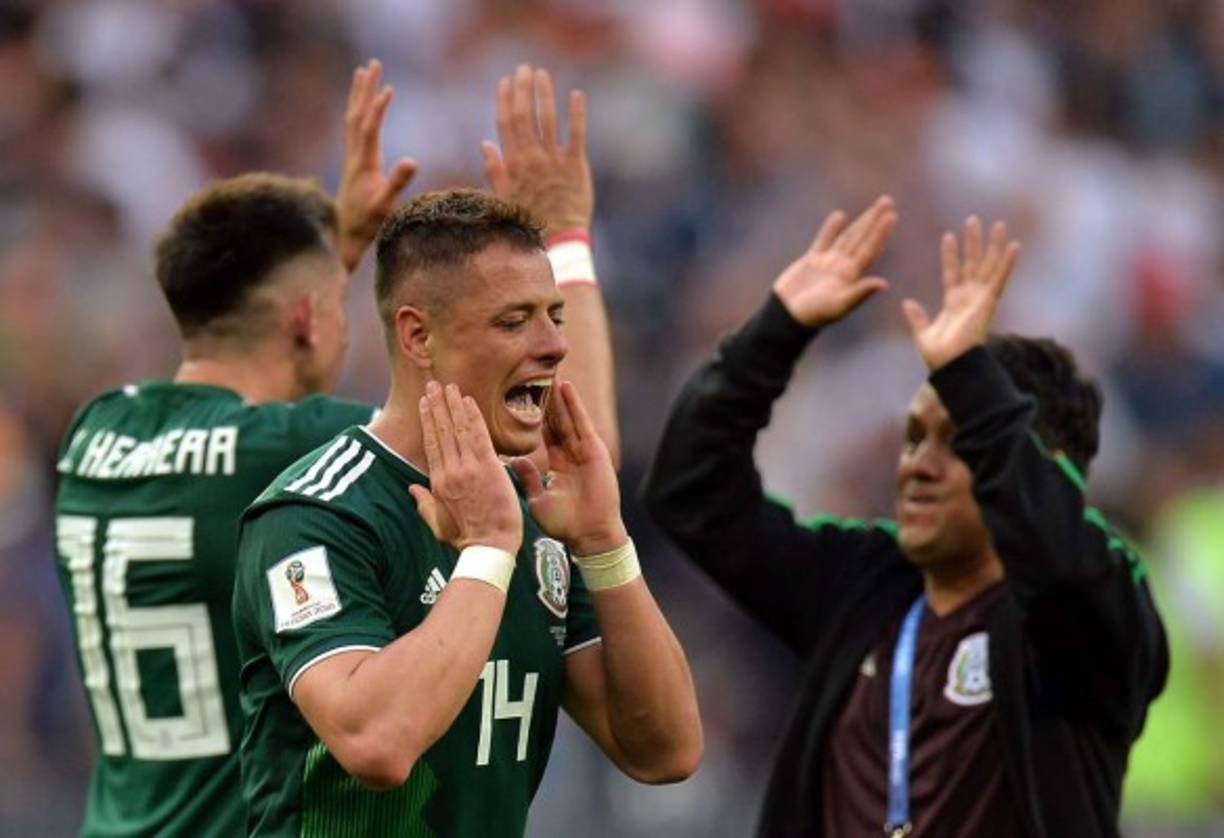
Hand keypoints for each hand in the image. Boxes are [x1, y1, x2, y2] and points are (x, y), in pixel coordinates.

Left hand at [336, 59, 417, 271]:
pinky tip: (362, 106)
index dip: (378, 107)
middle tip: (372, 64)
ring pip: (352, 118)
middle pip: (357, 114)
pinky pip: (353, 128)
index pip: (370, 127)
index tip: (388, 87)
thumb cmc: (368, 224)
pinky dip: (358, 110)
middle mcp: (354, 156)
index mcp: (363, 163)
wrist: (345, 236)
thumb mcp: (386, 205)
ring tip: (363, 73)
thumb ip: (397, 183)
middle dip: (364, 89)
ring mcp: (352, 158)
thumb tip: (412, 159)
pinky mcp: (354, 163)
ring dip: (358, 95)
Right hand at [408, 381, 521, 554]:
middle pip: (441, 431)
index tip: (426, 404)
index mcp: (438, 482)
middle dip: (438, 405)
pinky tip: (468, 401)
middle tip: (434, 384)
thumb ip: (424, 504)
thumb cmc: (466, 538)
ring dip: (453, 405)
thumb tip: (412, 489)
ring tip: (449, 386)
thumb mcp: (438, 523)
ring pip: (457, 429)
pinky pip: (478, 436)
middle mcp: (450, 471)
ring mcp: (468, 468)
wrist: (489, 546)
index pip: (431, 444)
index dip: (428, 421)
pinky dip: (472, 417)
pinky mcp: (488, 467)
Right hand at [482, 64, 591, 237]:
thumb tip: (485, 144)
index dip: (506, 99)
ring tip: (543, 74)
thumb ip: (495, 169)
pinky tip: (576, 95)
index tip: (506, 80)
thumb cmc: (529, 219)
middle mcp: (532, 158)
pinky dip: (577, 113)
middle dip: (524, 89)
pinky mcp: (576, 165)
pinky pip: (576, 134)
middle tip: (525, 68)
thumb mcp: (504, 197)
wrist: (558, 239)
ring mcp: (554, 161)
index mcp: (514, 164)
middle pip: (525, 115)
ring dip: (545, 94)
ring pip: (548, 119)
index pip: (506, 123)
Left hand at [508, 381, 625, 555]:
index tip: (517, 402)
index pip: (543, 436)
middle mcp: (570, 455)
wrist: (589, 534)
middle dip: (547, 402)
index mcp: (556, 466)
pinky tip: (566, 388)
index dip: (533, 419)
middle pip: (556, 422)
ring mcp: (583, 451)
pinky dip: (574, 405)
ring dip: (559, 397)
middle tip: (534, 378)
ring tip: (549, 375)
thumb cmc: (565, 523)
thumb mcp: (539, 499)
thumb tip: (512, 461)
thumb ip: (529, 478)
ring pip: (567, 418)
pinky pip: (582, 423)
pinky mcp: (594, 450)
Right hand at [772, 196, 896, 327]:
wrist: (787, 316)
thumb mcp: (839, 305)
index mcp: (851, 276)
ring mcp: (827, 263)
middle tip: (888, 200)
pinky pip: (823, 240)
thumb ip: (860, 292)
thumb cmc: (813, 315)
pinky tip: (840, 216)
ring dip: (861, 221)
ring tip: (874, 206)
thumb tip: (885, 283)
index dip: (881, 233)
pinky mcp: (811, 261)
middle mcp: (842, 267)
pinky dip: (831, 228)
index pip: (870, 249)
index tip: (892, 216)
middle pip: (862, 238)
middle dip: (874, 219)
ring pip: (847, 236)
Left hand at [902, 216, 1021, 369]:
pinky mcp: (989, 302)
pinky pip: (1000, 279)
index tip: (948, 236)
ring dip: (992, 245)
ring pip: (987, 265)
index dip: (950, 255)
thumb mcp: (923, 334)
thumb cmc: (940, 358)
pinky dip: (1007, 262)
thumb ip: (917, 317)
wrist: (952, 367)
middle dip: (973, 242)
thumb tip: (906, 302)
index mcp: (954, 303)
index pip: (952, 272)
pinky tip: (1014, 245)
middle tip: (973, 219)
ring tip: (996, 223)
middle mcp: (969, 298)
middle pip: (972, 263)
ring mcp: (981, 299)